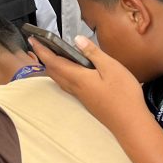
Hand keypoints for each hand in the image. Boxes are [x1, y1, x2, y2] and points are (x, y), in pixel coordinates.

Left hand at [30, 35, 153, 135]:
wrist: (130, 123)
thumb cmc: (123, 94)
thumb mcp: (111, 67)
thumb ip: (93, 53)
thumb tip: (76, 39)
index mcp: (78, 78)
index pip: (54, 61)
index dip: (42, 50)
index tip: (33, 39)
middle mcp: (75, 88)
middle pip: (53, 71)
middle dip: (44, 57)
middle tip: (39, 44)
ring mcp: (80, 96)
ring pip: (59, 79)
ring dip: (51, 66)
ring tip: (50, 54)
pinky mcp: (86, 100)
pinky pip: (67, 85)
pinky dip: (61, 74)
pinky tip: (68, 71)